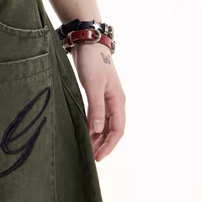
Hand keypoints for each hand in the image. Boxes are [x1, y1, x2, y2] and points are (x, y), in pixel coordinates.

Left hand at [74, 44, 125, 161]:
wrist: (88, 43)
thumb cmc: (92, 62)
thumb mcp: (93, 86)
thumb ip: (96, 108)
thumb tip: (96, 130)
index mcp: (118, 101)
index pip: (117, 130)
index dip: (109, 145)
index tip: (98, 157)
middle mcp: (115, 102)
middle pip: (112, 130)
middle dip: (103, 145)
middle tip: (91, 158)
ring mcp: (107, 99)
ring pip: (104, 125)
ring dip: (97, 138)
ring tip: (87, 150)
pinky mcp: (98, 96)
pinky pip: (97, 117)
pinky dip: (91, 127)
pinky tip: (84, 134)